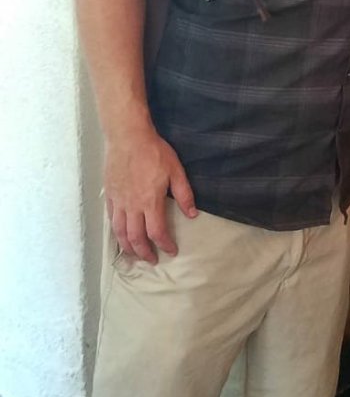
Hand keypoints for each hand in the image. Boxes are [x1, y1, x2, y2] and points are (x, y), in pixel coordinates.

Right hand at [103, 125, 197, 262]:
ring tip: (134, 255)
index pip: (157, 232)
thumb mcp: (176, 171)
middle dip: (144, 252)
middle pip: (135, 238)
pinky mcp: (110, 195)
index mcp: (150, 202)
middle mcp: (132, 206)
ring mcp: (118, 201)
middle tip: (152, 260)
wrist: (128, 137)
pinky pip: (111, 219)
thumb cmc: (153, 152)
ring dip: (127, 247)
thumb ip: (184, 194)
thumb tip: (192, 214)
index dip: (165, 245)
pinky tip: (120, 235)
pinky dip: (116, 231)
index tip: (171, 251)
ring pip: (119, 232)